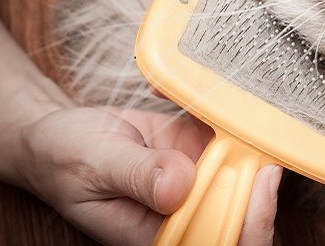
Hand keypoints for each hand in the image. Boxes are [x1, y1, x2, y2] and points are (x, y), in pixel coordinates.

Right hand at [15, 105, 281, 245]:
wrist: (61, 137)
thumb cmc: (67, 160)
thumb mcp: (96, 166)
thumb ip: (138, 177)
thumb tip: (180, 185)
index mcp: (160, 235)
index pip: (221, 240)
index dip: (253, 219)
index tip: (263, 179)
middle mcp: (187, 212)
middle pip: (245, 208)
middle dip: (261, 174)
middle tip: (262, 135)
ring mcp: (198, 182)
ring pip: (244, 169)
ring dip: (246, 137)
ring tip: (229, 107)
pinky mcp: (200, 152)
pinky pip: (226, 136)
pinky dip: (220, 112)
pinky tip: (194, 94)